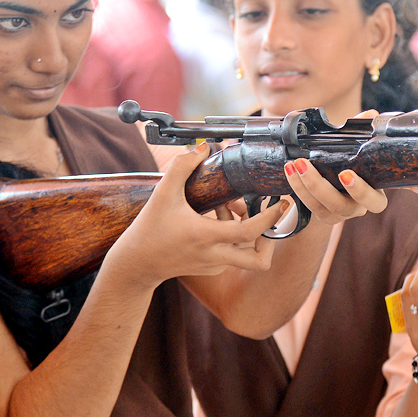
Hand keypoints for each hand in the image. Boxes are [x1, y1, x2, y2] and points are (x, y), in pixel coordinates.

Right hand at [105, 143, 282, 288]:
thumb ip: (181, 167)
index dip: (269, 218)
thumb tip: (202, 147)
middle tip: (270, 214)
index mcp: (205, 236)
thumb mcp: (163, 194)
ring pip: (247, 253)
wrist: (137, 263)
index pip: (249, 233)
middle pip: (259, 259)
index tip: (279, 203)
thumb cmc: (150, 228)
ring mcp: (215, 265)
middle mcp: (214, 255)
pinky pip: (235, 253)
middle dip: (271, 238)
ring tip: (233, 206)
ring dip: (249, 231)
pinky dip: (235, 236)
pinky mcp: (213, 268)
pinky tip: (219, 217)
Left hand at [281, 110, 417, 225]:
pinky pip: (308, 207)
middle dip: (319, 186)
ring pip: (320, 208)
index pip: (375, 202)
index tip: (345, 173)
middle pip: (340, 206)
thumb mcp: (359, 148)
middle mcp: (357, 208)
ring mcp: (338, 214)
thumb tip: (371, 115)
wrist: (338, 180)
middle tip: (304, 164)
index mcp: (374, 195)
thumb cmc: (354, 161)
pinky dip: (297, 188)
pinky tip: (289, 170)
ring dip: (303, 185)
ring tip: (292, 164)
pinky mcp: (321, 214)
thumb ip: (364, 133)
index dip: (360, 191)